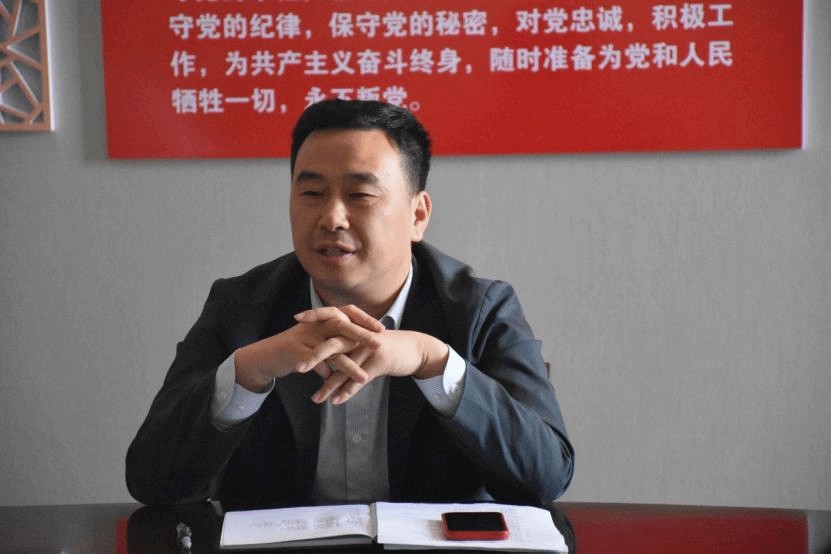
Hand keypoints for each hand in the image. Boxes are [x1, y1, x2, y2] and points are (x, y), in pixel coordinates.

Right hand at [234, 305, 383, 391]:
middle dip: (362, 336)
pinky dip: (327, 376)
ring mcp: (305, 338)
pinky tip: (337, 386)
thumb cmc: (299, 348)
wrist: (268, 355)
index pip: (348, 312)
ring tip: (363, 379)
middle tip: (379, 345)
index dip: (365, 319)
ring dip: (348, 366)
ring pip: (331, 350)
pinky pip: (316, 365)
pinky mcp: (295, 353)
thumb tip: (365, 341)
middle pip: (342, 326)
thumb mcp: (321, 339)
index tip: (383, 328)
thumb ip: (341, 338)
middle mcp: (315, 325)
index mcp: (324, 319)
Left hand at [294, 306, 448, 404]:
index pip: (331, 317)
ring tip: (315, 399)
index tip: (296, 318)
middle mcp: (360, 336)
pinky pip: (360, 379)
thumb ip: (349, 341)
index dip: (315, 316)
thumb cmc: (388, 346)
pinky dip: (347, 392)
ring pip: (345, 368)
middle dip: (313, 358)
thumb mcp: (368, 339)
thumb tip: (329, 348)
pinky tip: (336, 402)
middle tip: (297, 368)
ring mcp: (370, 349)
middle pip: (333, 344)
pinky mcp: (380, 362)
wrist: (416, 349)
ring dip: (329, 385)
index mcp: (356, 326)